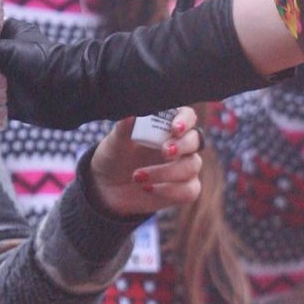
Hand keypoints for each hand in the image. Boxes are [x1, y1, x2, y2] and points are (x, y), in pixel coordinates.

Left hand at [87, 108, 203, 216]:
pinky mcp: (184, 190)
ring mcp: (184, 168)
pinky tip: (148, 189)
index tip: (174, 128)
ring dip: (167, 172)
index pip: (187, 116)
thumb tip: (132, 113)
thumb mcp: (116, 141)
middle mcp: (180, 145)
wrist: (107, 187)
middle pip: (196, 140)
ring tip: (137, 177)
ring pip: (192, 166)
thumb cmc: (115, 156)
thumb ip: (125, 126)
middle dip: (182, 145)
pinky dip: (169, 191)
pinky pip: (190, 191)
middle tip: (165, 151)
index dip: (185, 120)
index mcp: (167, 126)